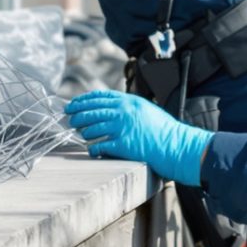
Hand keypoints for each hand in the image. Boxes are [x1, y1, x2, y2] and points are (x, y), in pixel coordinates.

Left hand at [64, 89, 211, 185]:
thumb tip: (111, 109)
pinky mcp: (123, 145)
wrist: (177, 145)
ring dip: (84, 132)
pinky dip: (94, 149)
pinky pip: (100, 146)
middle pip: (92, 111)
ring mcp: (122, 128)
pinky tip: (92, 150)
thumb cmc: (165, 130)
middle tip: (69, 118)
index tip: (74, 103)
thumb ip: (129, 107)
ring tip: (81, 133)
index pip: (100, 96)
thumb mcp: (147, 110)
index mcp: (129, 101)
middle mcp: (123, 112)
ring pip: (93, 128)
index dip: (84, 99)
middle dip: (78, 114)